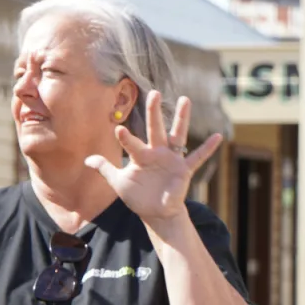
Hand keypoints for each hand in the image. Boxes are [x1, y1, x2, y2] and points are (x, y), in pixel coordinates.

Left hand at [84, 91, 222, 226]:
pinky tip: (218, 136)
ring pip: (177, 135)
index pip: (131, 142)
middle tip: (153, 92)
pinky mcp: (184, 171)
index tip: (118, 129)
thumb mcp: (119, 183)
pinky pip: (197, 157)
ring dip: (181, 118)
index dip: (125, 138)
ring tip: (185, 100)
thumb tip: (86, 160)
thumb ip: (105, 169)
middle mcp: (157, 152)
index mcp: (141, 154)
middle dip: (154, 112)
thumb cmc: (138, 195)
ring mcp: (172, 159)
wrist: (156, 212)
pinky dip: (208, 148)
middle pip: (155, 128)